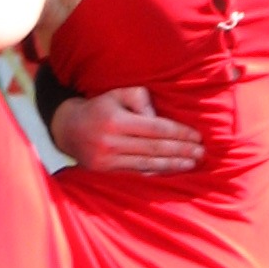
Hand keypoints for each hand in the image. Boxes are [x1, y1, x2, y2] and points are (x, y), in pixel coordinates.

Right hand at [51, 86, 201, 173]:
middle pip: (154, 148)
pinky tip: (171, 171)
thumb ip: (140, 99)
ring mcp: (106, 160)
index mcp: (116, 121)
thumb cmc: (100, 107)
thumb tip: (158, 118)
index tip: (197, 137)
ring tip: (191, 163)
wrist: (67, 128)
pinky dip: (155, 173)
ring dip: (172, 164)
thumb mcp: (118, 93)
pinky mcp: (104, 172)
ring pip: (147, 164)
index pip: (155, 128)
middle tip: (201, 153)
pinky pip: (135, 174)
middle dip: (181, 151)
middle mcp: (111, 142)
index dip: (179, 133)